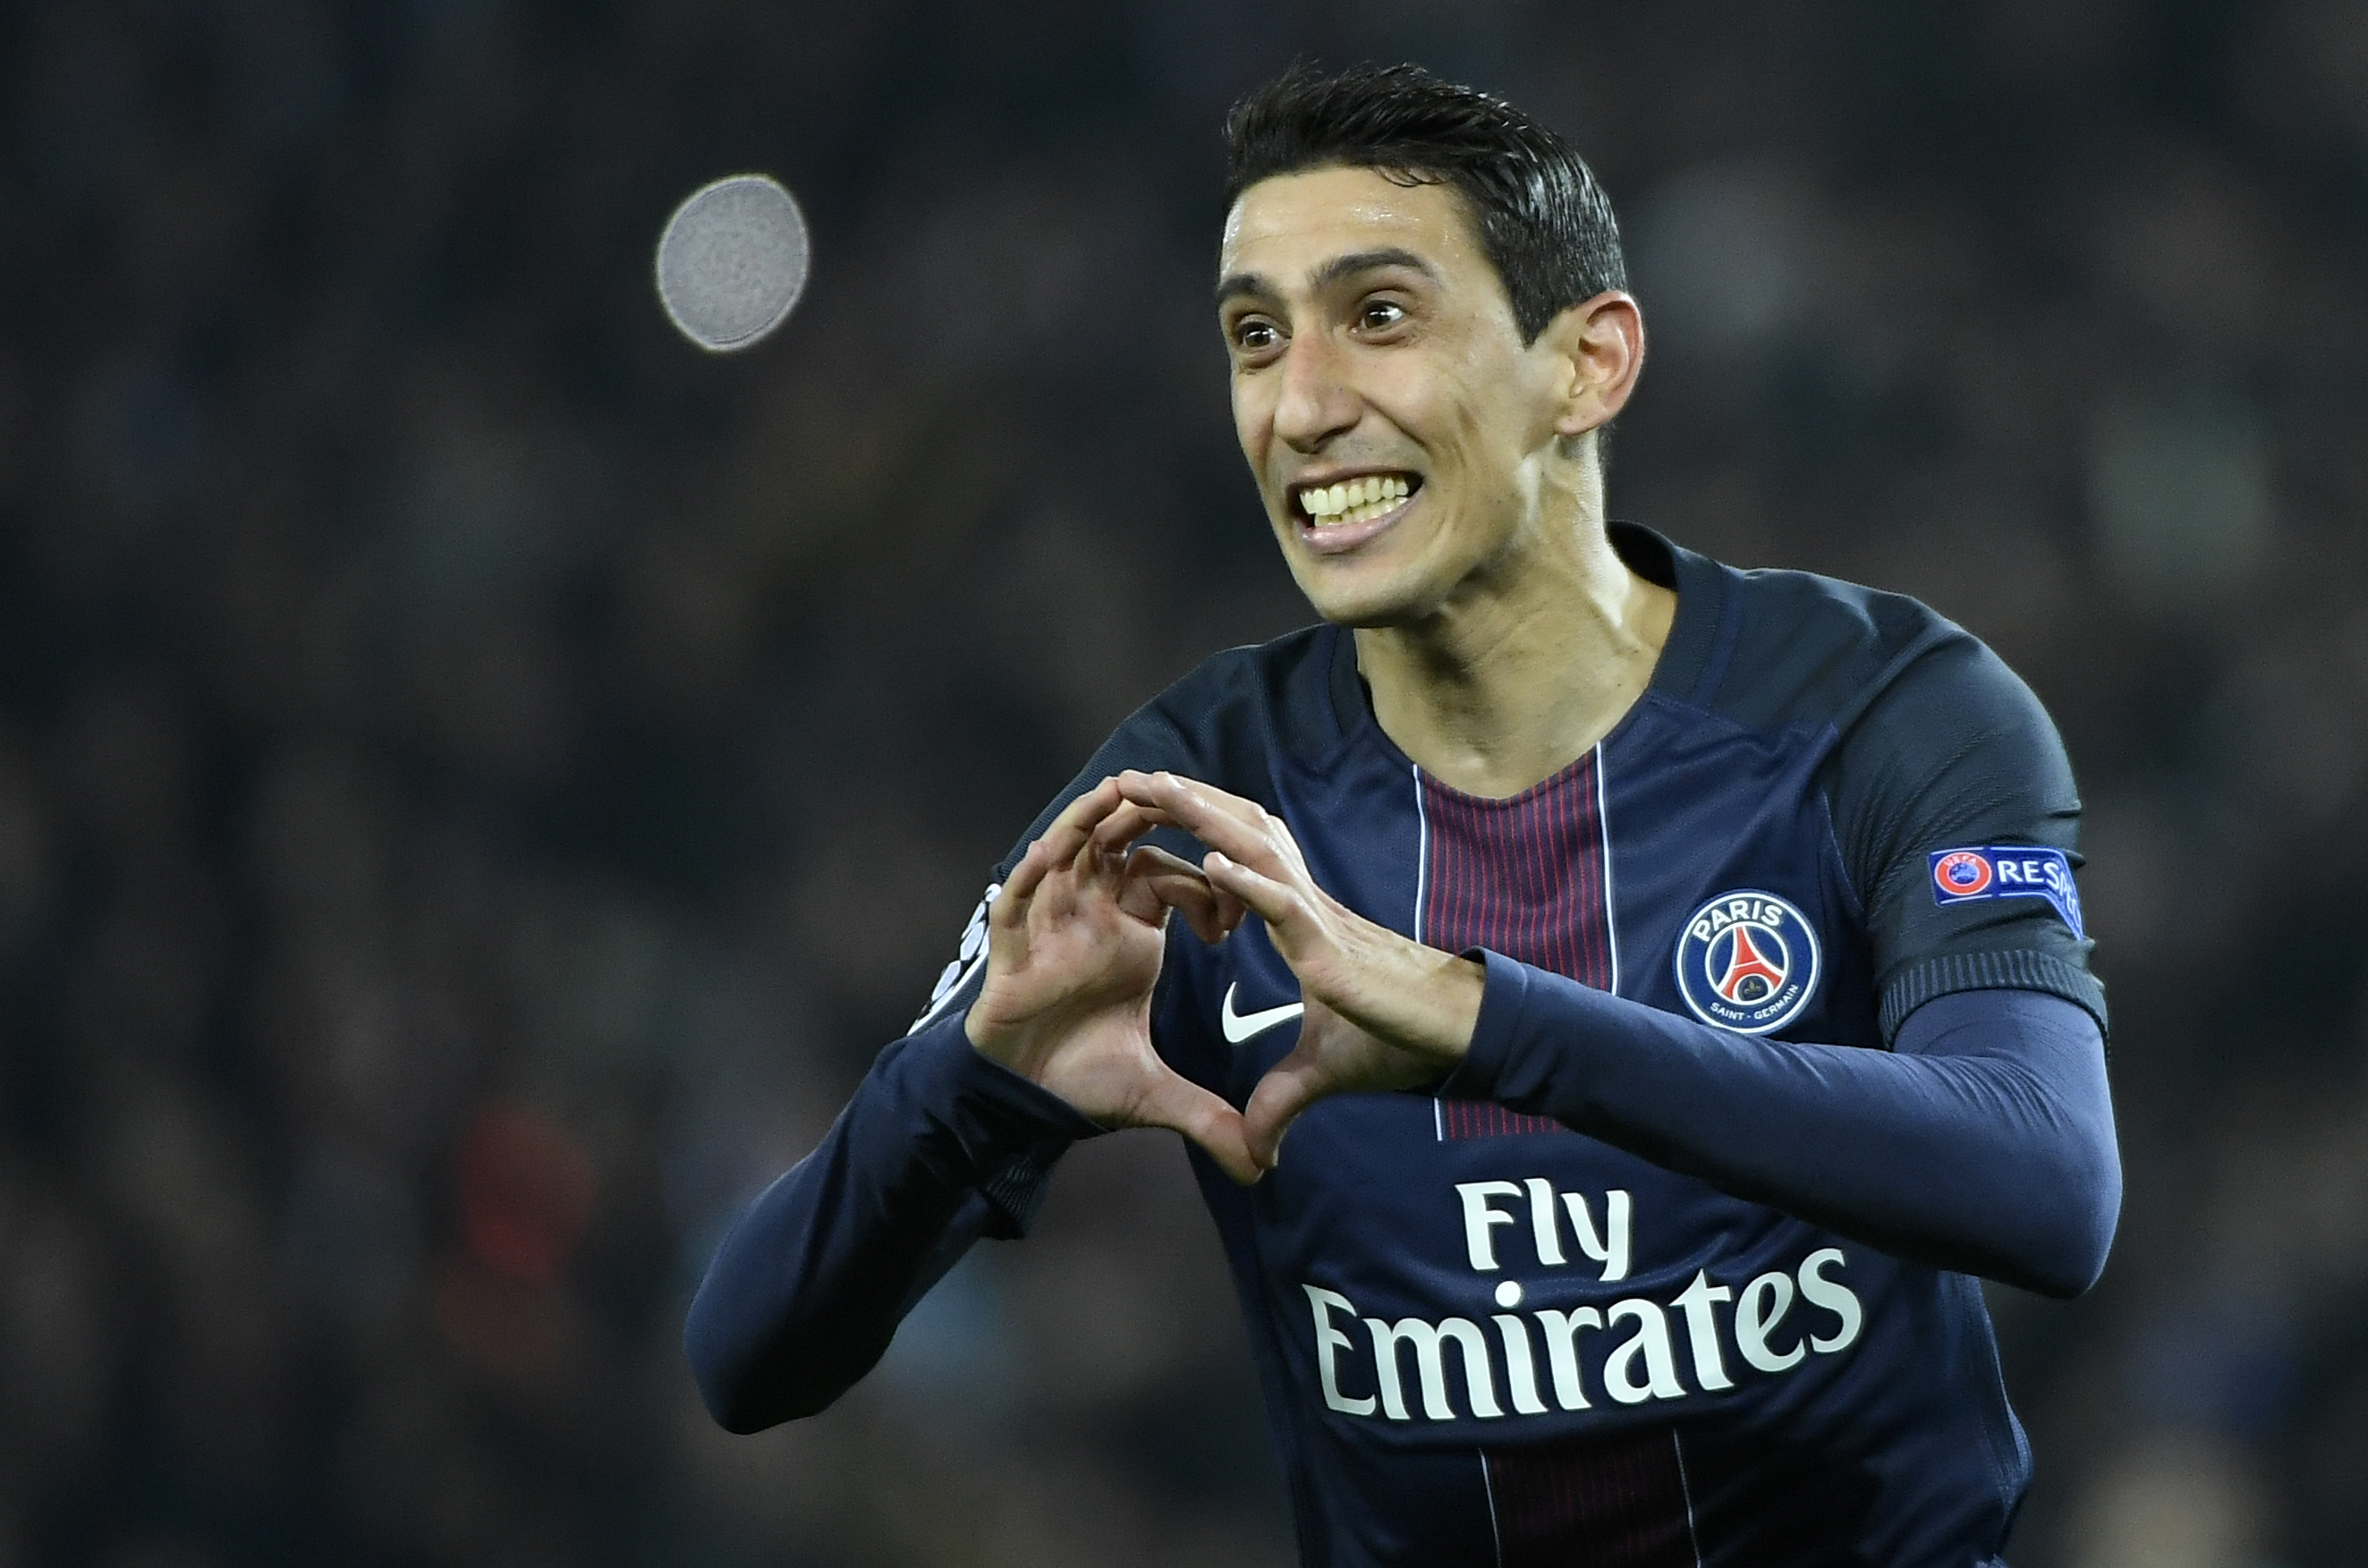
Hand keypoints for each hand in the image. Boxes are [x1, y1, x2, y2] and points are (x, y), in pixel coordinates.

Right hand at [964, 779, 1259, 1183]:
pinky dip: (1031, 874)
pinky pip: (1017, 900)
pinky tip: (1049, 851)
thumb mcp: (1158, 1096)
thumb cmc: (1083, 1081)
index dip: (1206, 888)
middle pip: (1118, 841)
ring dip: (1088, 821)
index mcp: (1131, 933)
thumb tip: (1265, 1167)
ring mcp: (1050, 926)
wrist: (1024, 1103)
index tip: (1232, 927)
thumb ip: (1212, 1119)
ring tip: (1116, 790)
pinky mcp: (1012, 950)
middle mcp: (1091, 916)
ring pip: (1067, 853)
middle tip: (1178, 787)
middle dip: (1147, 812)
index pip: (1168, 877)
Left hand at [1108, 770, 1485, 1168]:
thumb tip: (1258, 1149)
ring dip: (1204, 818)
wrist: (1463, 1036)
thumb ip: (1284, 1097)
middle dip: (1184, 802)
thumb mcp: (1323, 1071)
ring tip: (1154, 788)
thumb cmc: (1402, 1038)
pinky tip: (1211, 860)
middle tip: (1127, 776)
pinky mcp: (1334, 952)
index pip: (1239, 857)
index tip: (1147, 813)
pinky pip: (1287, 907)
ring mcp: (1321, 922)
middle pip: (1238, 835)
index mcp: (1299, 920)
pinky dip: (1250, 882)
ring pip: (1256, 853)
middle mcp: (1306, 905)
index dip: (1196, 830)